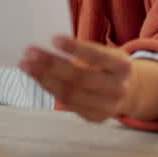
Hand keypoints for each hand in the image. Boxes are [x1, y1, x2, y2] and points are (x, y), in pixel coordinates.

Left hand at [19, 36, 136, 122]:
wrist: (131, 92)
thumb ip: (84, 51)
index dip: (75, 48)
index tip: (53, 39)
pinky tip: (38, 78)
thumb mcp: (107, 54)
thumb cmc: (109, 66)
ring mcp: (108, 106)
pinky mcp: (96, 117)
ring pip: (71, 94)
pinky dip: (50, 90)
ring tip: (26, 66)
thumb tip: (47, 45)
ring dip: (45, 79)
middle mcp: (118, 88)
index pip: (97, 56)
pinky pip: (69, 104)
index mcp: (122, 66)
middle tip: (30, 53)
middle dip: (52, 65)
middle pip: (80, 78)